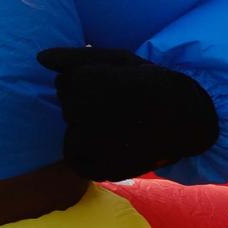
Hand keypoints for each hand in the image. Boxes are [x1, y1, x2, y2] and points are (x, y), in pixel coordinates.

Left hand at [38, 46, 219, 180]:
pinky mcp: (99, 169)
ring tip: (121, 126)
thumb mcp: (116, 60)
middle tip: (123, 107)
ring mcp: (92, 145)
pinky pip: (75, 159)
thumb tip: (39, 58)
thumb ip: (74, 57)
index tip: (118, 86)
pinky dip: (88, 155)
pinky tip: (113, 145)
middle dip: (87, 105)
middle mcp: (85, 114)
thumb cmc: (149, 82)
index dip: (90, 83)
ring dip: (87, 130)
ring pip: (70, 133)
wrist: (188, 117)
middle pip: (67, 107)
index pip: (64, 82)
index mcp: (87, 83)